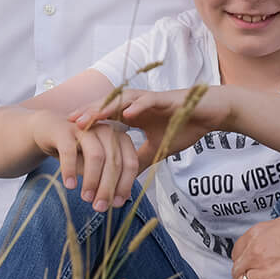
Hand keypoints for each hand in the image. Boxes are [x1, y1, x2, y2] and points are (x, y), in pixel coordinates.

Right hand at [33, 111, 140, 210]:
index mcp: (120, 138)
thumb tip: (121, 200)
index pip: (130, 163)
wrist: (48, 130)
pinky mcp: (64, 130)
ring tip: (86, 198)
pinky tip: (70, 185)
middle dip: (107, 188)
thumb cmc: (78, 151)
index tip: (116, 204)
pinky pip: (69, 151)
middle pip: (114, 162)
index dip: (125, 185)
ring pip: (96, 156)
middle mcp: (106, 130)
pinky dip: (70, 170)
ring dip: (92, 180)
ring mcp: (86, 128)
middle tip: (100, 207)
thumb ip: (109, 179)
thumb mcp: (96, 166)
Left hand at [73, 86, 233, 163]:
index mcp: (134, 114)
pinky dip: (138, 107)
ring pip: (123, 101)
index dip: (89, 122)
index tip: (70, 132)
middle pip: (108, 106)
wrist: (210, 114)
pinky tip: (126, 114)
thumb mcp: (158, 148)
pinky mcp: (166, 100)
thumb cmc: (185, 127)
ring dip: (105, 108)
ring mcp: (150, 100)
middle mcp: (138, 104)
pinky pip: (149, 101)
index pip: (106, 116)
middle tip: (69, 123)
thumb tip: (123, 178)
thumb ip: (139, 159)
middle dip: (89, 113)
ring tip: (88, 117)